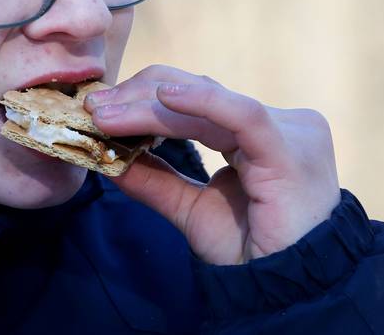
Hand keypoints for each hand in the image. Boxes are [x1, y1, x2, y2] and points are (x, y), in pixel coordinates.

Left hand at [84, 65, 339, 264]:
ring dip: (150, 106)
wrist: (289, 292)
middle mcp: (279, 122)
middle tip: (94, 108)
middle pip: (199, 90)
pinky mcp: (290, 149)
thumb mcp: (191, 208)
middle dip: (140, 97)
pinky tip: (163, 98)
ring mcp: (289, 131)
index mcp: (260, 131)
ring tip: (107, 114)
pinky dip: (201, 101)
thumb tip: (109, 155)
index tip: (99, 109)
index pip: (197, 98)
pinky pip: (242, 116)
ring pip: (208, 102)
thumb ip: (155, 179)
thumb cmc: (251, 251)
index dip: (144, 98)